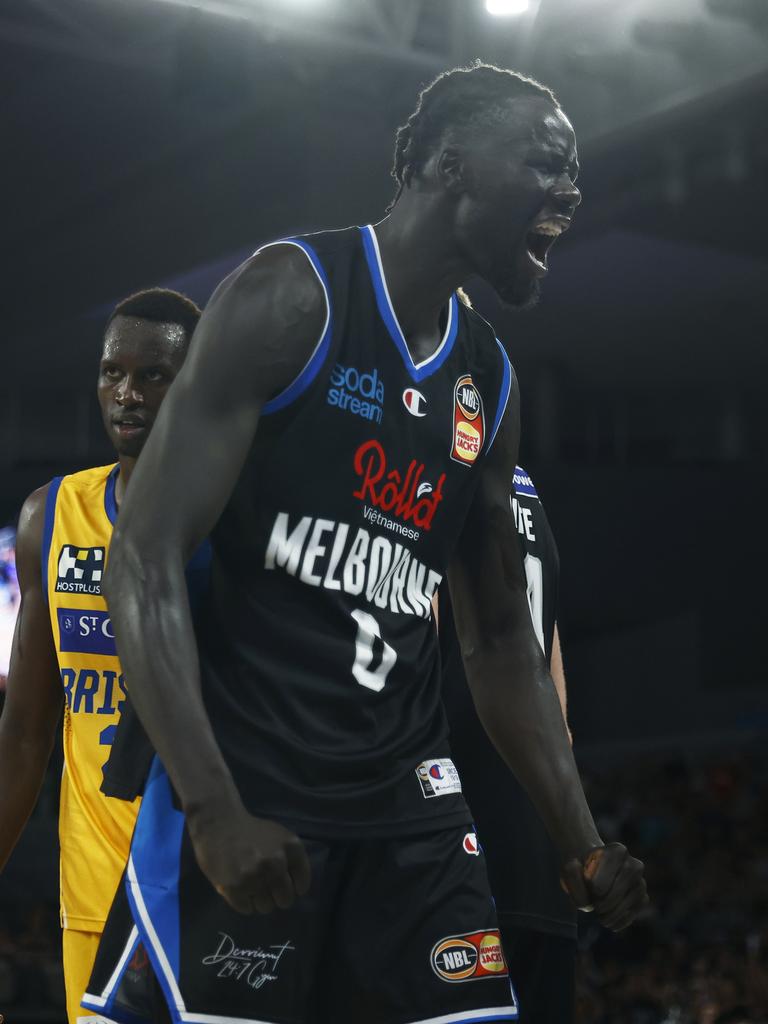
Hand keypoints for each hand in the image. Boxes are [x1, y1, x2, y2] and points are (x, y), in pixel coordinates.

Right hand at [187, 800, 311, 913]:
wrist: (219, 823)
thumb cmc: (251, 831)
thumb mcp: (280, 836)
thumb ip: (292, 860)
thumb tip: (296, 890)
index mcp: (291, 847)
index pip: (302, 884)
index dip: (293, 887)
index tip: (283, 883)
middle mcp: (276, 863)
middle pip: (286, 900)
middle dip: (276, 897)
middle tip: (265, 887)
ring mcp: (255, 876)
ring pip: (266, 907)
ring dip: (259, 900)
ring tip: (250, 885)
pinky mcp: (234, 888)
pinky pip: (247, 909)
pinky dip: (243, 902)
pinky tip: (238, 887)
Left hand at [561, 842, 647, 930]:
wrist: (592, 869)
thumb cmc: (582, 867)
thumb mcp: (570, 868)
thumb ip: (573, 879)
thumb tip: (588, 904)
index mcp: (617, 851)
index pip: (602, 880)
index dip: (591, 887)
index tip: (588, 884)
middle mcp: (634, 864)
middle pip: (616, 892)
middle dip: (603, 902)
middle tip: (595, 905)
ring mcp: (640, 881)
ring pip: (626, 904)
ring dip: (611, 914)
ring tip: (600, 914)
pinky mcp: (642, 898)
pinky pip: (633, 913)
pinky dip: (619, 921)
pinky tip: (609, 921)